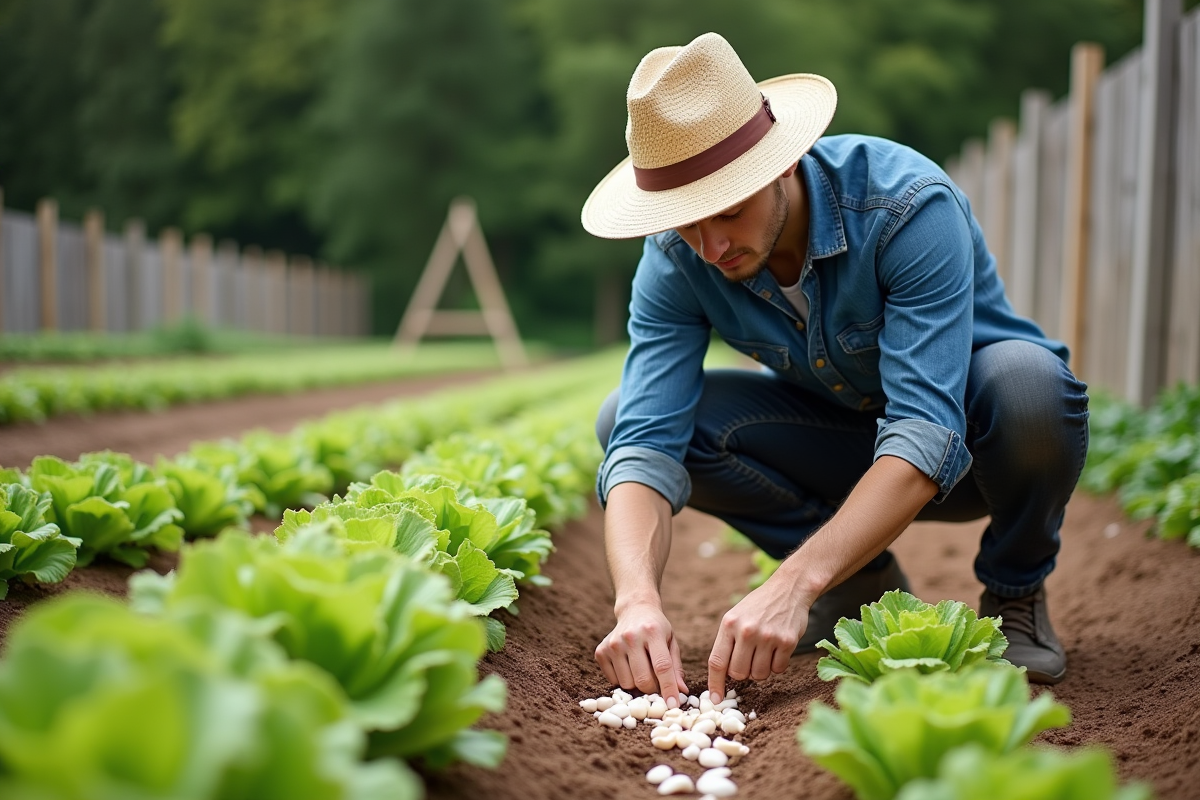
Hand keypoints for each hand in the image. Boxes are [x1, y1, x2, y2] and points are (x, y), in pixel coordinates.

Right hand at [595, 602, 687, 705]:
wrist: (635, 610)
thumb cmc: (657, 630)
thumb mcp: (672, 642)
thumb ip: (676, 668)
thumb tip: (681, 692)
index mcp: (652, 632)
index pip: (662, 666)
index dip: (668, 688)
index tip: (674, 705)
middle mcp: (630, 637)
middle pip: (642, 680)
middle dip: (652, 690)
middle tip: (656, 684)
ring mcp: (613, 644)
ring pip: (627, 684)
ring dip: (636, 685)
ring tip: (641, 669)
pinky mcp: (601, 651)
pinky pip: (614, 681)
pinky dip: (623, 680)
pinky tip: (628, 666)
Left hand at [707, 576, 809, 701]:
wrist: (789, 589)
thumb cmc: (758, 607)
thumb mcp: (735, 617)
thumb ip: (727, 643)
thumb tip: (722, 676)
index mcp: (729, 624)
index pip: (717, 662)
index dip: (715, 684)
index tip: (715, 700)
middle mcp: (746, 631)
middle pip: (738, 673)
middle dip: (742, 673)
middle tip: (748, 660)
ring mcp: (768, 637)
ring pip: (758, 675)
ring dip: (760, 670)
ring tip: (763, 653)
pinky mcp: (787, 641)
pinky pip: (778, 669)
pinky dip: (777, 666)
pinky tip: (777, 650)